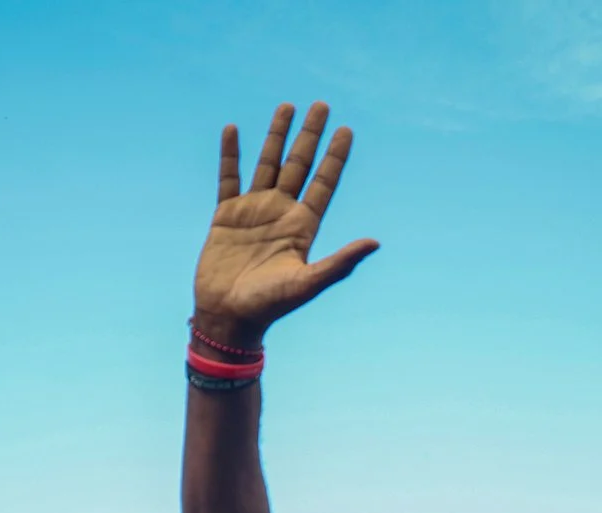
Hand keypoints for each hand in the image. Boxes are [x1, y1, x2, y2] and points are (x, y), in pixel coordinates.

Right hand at [192, 102, 377, 348]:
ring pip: (268, 164)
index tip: (346, 129)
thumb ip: (340, 262)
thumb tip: (375, 242)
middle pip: (299, 165)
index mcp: (303, 227)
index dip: (335, 157)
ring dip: (276, 135)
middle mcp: (281, 213)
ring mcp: (253, 211)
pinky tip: (233, 129)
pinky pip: (228, 178)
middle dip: (310, 135)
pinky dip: (230, 155)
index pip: (324, 183)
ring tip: (287, 106)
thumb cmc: (270, 306)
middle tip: (322, 105)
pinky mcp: (225, 216)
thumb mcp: (308, 283)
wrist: (229, 318)